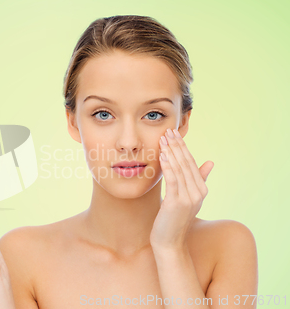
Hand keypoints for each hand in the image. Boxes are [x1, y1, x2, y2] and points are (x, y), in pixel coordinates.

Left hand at [150, 128, 213, 250]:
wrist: (169, 242)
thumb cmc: (174, 219)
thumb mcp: (187, 198)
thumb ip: (197, 180)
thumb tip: (210, 162)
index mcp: (201, 190)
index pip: (192, 163)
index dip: (183, 147)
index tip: (174, 134)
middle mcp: (198, 193)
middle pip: (186, 164)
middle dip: (177, 146)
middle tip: (168, 131)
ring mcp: (188, 198)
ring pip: (180, 170)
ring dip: (171, 152)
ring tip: (164, 139)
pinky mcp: (177, 203)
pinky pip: (173, 180)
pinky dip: (168, 167)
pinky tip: (163, 156)